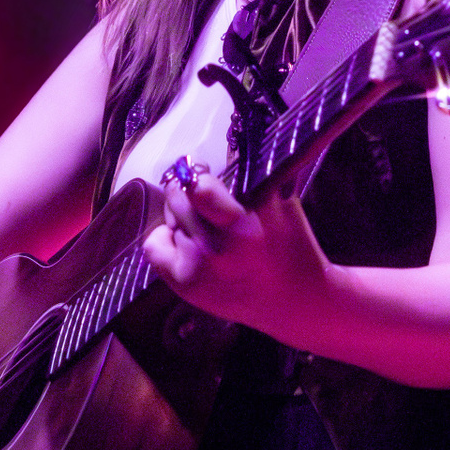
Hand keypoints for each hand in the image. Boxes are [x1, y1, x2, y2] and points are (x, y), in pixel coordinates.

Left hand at [140, 163, 333, 333]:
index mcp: (245, 222)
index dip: (196, 178)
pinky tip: (184, 241)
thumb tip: (219, 150)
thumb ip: (251, 178)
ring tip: (202, 224)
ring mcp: (200, 267)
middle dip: (185, 190)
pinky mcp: (187, 284)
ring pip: (169, 219)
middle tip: (196, 194)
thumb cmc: (290, 245)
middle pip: (179, 199)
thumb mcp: (280, 202)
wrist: (295, 299)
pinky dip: (165, 239)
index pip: (199, 188)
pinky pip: (154, 247)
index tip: (200, 174)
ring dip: (181, 215)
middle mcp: (219, 246)